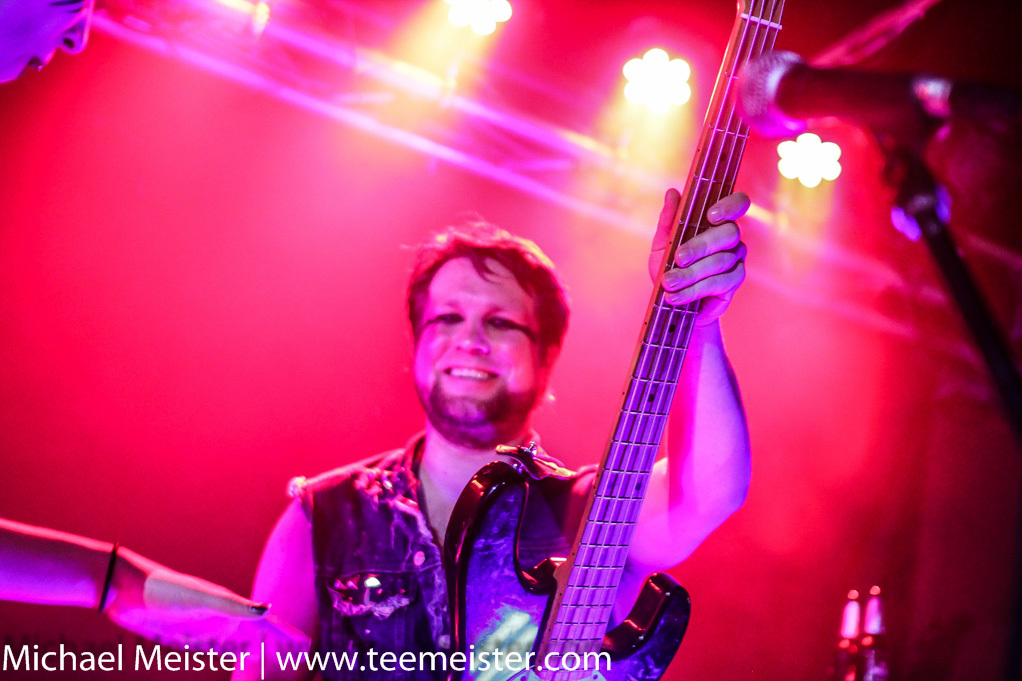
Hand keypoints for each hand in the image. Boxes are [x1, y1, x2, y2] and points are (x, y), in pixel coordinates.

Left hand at [103, 546, 309, 652]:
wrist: (128, 590)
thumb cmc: (164, 590)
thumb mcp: (199, 598)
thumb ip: (232, 606)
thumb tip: (266, 612)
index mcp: (230, 608)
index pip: (265, 625)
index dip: (285, 635)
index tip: (305, 644)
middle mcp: (222, 617)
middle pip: (257, 634)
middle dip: (278, 643)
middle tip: (298, 654)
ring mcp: (206, 627)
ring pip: (240, 643)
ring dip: (259, 650)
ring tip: (275, 657)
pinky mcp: (187, 636)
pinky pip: (216, 649)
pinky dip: (232, 654)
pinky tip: (238, 657)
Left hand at [648, 189, 749, 324]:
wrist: (672, 302)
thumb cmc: (669, 267)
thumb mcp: (663, 243)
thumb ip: (668, 220)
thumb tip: (672, 192)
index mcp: (717, 221)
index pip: (738, 203)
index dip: (730, 206)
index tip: (711, 215)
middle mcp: (732, 237)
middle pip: (729, 233)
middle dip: (701, 246)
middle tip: (678, 258)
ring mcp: (736, 259)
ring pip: (720, 261)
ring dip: (691, 274)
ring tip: (668, 282)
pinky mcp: (734, 282)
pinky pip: (719, 283)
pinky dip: (694, 290)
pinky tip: (676, 297)